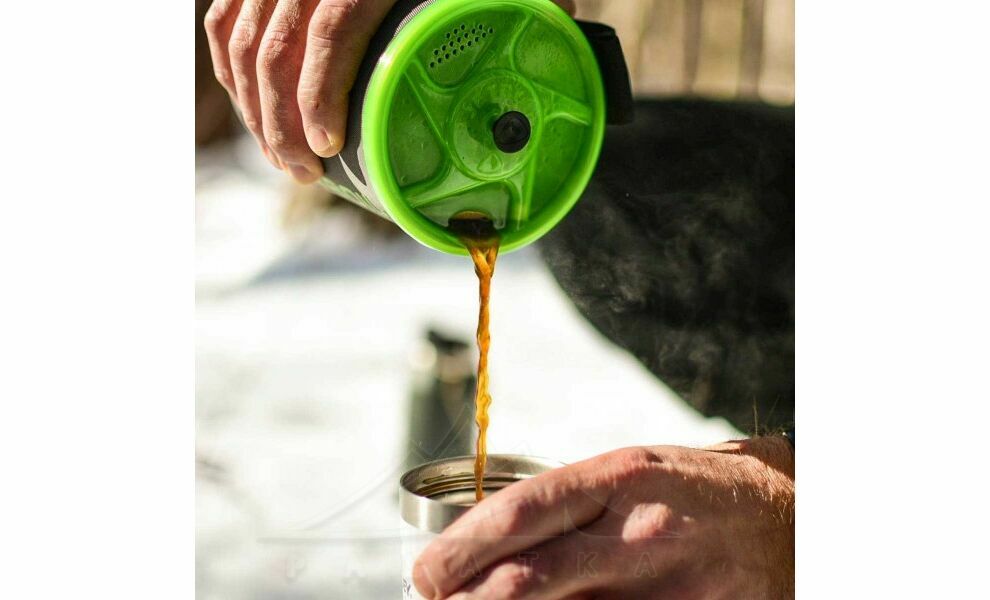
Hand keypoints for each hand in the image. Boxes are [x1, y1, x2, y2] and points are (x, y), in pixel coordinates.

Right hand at [205, 0, 576, 182]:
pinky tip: (251, 103)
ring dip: (252, 102)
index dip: (317, 95)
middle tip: (302, 172)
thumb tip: (552, 69)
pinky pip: (227, 13)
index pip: (329, 30)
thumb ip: (533, 7)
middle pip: (273, 43)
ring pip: (240, 32)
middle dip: (276, 120)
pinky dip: (230, 62)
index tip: (324, 148)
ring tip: (281, 156)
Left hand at [413, 437, 794, 598]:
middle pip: (532, 578)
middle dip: (468, 597)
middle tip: (434, 598)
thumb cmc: (691, 492)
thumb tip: (491, 556)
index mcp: (618, 478)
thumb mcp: (628, 476)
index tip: (426, 570)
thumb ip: (567, 512)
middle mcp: (637, 531)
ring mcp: (665, 586)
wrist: (785, 515)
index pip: (523, 512)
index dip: (463, 546)